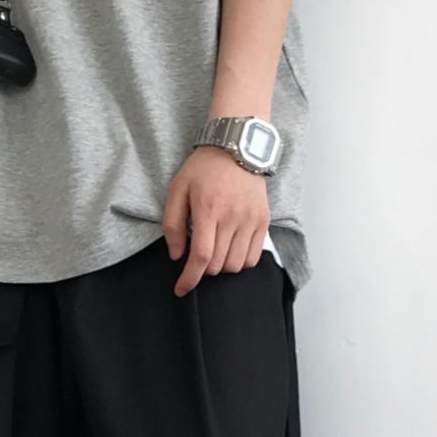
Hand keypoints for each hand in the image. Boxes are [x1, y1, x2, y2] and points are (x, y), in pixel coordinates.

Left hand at [162, 146, 270, 296]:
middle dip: (202, 270)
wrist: (238, 145)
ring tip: (214, 252)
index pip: (200, 257)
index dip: (189, 279)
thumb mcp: (177, 189)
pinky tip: (230, 251)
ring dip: (221, 267)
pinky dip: (240, 262)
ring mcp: (251, 220)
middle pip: (217, 265)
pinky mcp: (263, 221)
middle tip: (196, 256)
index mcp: (208, 210)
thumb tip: (176, 256)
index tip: (181, 290)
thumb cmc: (203, 168)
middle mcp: (233, 217)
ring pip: (236, 265)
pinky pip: (253, 257)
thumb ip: (172, 224)